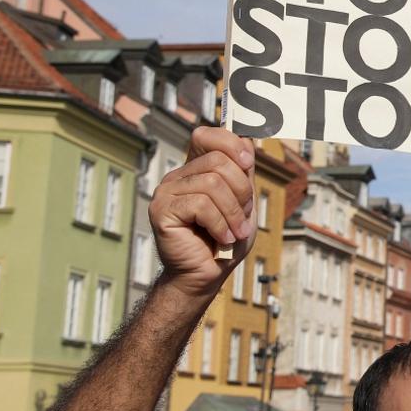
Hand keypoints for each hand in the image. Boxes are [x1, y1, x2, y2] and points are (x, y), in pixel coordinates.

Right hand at [149, 127, 254, 298]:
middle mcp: (177, 177)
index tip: (248, 162)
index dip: (231, 143)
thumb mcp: (243, 201)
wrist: (205, 275)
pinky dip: (221, 224)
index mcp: (195, 170)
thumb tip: (247, 141)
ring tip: (235, 232)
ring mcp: (166, 192)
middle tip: (243, 216)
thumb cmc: (225, 240)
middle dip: (241, 190)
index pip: (206, 135)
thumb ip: (242, 172)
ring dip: (234, 212)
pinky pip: (202, 205)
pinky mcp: (161, 211)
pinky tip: (222, 239)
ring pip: (213, 183)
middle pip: (218, 161)